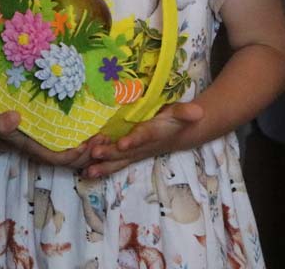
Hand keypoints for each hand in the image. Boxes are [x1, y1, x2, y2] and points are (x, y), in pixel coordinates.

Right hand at [0, 110, 103, 168]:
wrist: (6, 131)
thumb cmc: (5, 129)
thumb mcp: (0, 126)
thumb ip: (4, 124)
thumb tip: (13, 117)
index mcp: (38, 153)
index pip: (57, 159)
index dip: (71, 155)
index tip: (83, 145)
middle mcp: (51, 155)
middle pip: (74, 162)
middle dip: (89, 154)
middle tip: (102, 139)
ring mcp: (58, 151)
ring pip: (80, 159)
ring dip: (94, 151)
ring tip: (106, 137)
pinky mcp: (64, 145)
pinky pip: (81, 150)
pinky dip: (92, 146)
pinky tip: (103, 136)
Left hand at [82, 102, 203, 177]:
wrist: (177, 136)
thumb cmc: (175, 121)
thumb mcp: (181, 113)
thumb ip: (186, 112)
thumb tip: (199, 112)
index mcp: (154, 134)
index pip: (144, 137)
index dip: (135, 140)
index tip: (124, 143)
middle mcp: (143, 147)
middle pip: (126, 152)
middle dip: (110, 154)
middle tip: (95, 154)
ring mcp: (135, 153)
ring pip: (118, 162)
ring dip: (103, 166)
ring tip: (88, 171)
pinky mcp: (128, 156)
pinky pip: (114, 163)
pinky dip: (101, 167)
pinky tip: (85, 171)